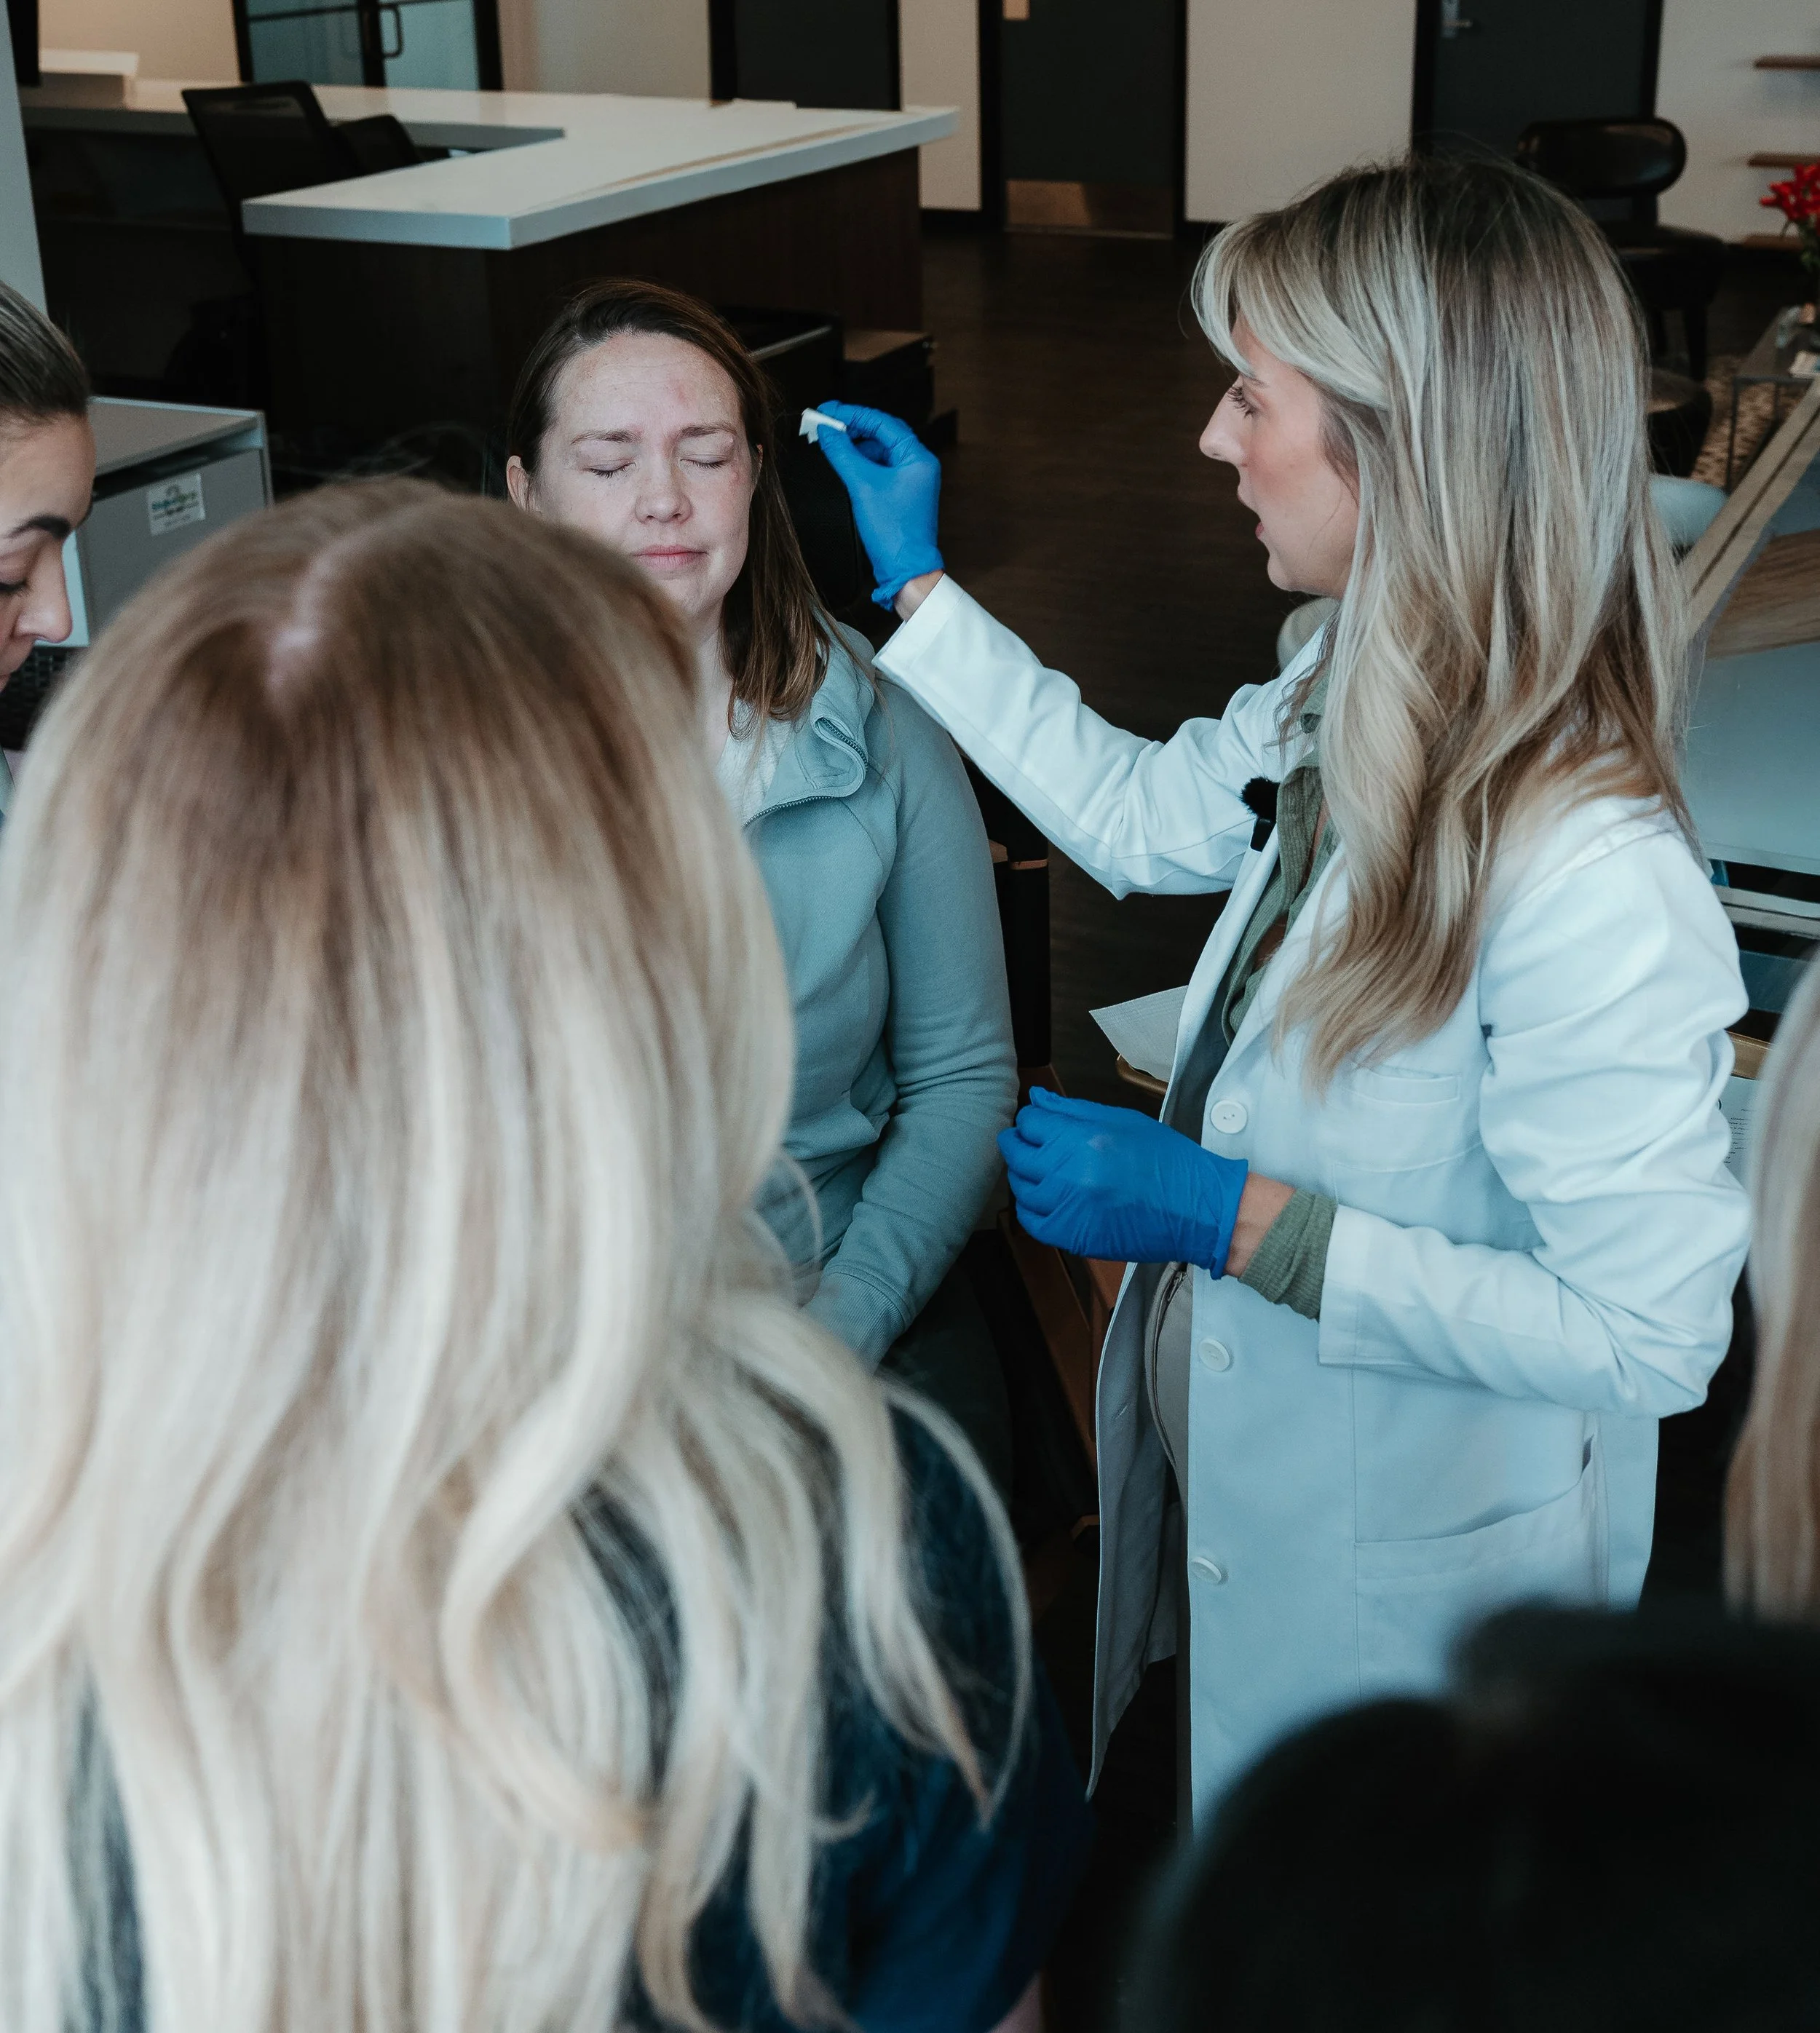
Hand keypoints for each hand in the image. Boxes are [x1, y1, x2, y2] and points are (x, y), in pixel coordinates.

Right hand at [811, 400, 943, 606]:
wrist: (906, 570)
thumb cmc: (894, 533)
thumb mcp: (862, 486)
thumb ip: (843, 454)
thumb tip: (827, 431)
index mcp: (917, 457)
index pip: (882, 422)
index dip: (853, 414)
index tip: (828, 410)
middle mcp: (917, 465)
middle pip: (882, 434)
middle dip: (853, 427)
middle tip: (826, 422)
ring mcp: (909, 480)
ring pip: (879, 451)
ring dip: (855, 445)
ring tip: (830, 441)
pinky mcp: (900, 494)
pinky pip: (878, 469)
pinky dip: (860, 463)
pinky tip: (843, 461)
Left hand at [998, 1089, 1247, 1272]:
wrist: (1197, 1208)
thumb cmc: (1166, 1160)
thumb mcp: (1121, 1121)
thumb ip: (1073, 1110)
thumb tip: (1037, 1099)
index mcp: (1083, 1140)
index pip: (1030, 1122)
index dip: (1030, 1118)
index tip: (1035, 1121)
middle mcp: (1069, 1174)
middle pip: (1018, 1154)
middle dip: (1018, 1142)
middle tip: (1029, 1141)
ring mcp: (1068, 1208)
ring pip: (1021, 1187)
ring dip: (1023, 1174)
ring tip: (1039, 1168)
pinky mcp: (1073, 1237)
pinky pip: (1032, 1221)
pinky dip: (1029, 1207)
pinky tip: (1041, 1198)